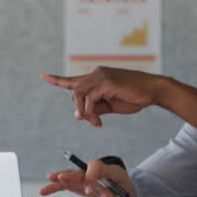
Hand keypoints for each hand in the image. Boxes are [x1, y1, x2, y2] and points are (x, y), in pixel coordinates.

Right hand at [38, 160, 136, 196]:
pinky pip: (65, 186)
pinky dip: (55, 188)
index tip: (90, 185)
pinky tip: (44, 191)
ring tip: (50, 177)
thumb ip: (114, 196)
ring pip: (71, 177)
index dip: (92, 173)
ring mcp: (84, 178)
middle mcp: (93, 172)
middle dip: (75, 177)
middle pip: (81, 171)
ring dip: (61, 178)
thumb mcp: (123, 192)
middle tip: (66, 181)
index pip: (96, 166)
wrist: (118, 188)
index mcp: (107, 169)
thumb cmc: (121, 187)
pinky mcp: (77, 185)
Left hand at [42, 68, 167, 127]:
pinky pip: (89, 99)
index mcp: (97, 77)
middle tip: (94, 123)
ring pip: (78, 95)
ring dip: (84, 112)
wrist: (153, 91)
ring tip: (96, 122)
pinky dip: (90, 112)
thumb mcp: (111, 105)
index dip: (57, 79)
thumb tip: (77, 115)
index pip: (73, 79)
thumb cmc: (134, 97)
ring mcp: (100, 76)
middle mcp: (96, 73)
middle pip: (74, 91)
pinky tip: (99, 121)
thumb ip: (94, 108)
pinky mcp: (106, 82)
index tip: (44, 76)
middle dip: (79, 110)